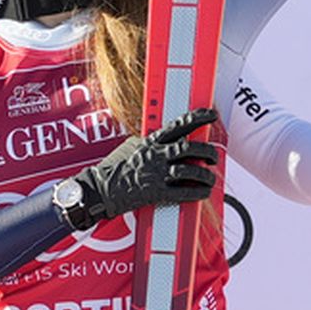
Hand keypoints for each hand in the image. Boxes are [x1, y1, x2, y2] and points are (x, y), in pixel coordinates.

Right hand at [55, 109, 220, 229]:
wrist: (98, 190)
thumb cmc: (113, 170)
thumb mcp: (131, 148)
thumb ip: (150, 144)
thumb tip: (168, 142)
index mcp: (150, 141)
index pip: (179, 124)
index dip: (198, 118)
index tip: (212, 116)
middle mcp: (155, 155)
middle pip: (189, 148)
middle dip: (207, 152)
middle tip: (212, 157)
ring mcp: (156, 173)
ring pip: (190, 170)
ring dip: (205, 176)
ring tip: (210, 179)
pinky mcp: (155, 193)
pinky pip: (183, 192)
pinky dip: (197, 193)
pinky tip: (202, 193)